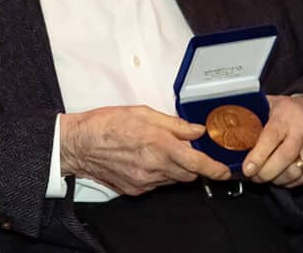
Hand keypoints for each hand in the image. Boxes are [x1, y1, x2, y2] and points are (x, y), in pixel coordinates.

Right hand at [61, 105, 230, 194]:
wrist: (79, 144)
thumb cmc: (107, 124)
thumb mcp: (143, 113)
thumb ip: (173, 123)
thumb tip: (196, 130)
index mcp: (159, 144)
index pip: (197, 163)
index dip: (214, 169)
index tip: (224, 171)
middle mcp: (154, 166)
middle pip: (188, 175)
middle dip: (191, 165)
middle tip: (183, 150)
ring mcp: (144, 181)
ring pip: (172, 180)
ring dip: (173, 169)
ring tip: (158, 151)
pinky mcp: (135, 189)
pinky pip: (156, 185)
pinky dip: (157, 174)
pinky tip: (144, 160)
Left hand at [242, 95, 302, 187]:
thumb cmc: (292, 110)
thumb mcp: (273, 105)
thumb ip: (254, 115)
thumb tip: (231, 125)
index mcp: (286, 114)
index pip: (270, 137)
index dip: (258, 156)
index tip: (248, 169)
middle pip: (284, 158)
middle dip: (266, 173)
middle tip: (255, 177)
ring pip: (296, 170)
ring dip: (278, 179)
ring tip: (267, 178)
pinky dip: (292, 182)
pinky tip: (283, 178)